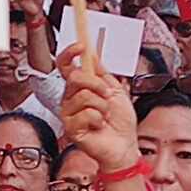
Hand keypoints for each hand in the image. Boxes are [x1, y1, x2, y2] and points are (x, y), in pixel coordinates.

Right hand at [58, 43, 140, 172]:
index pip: (66, 66)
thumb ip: (103, 74)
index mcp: (80, 88)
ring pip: (83, 96)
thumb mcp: (117, 91)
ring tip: (105, 115)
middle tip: (108, 96)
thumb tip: (92, 55)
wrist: (125, 145)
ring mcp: (69, 113)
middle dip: (97, 85)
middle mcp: (70, 98)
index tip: (81, 46)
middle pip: (75, 77)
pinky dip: (99, 119)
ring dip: (102, 105)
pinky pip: (86, 113)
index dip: (70, 53)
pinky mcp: (70, 128)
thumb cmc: (120, 122)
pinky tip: (100, 126)